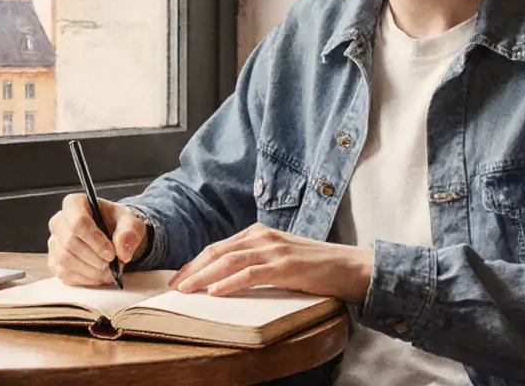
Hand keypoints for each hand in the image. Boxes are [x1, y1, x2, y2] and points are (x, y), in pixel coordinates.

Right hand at [47, 194, 147, 285]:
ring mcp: (54, 242)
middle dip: (94, 259)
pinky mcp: (54, 261)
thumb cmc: (118, 224)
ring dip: (90, 271)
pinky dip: (84, 279)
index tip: (111, 253)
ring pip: (65, 260)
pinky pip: (64, 273)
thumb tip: (123, 252)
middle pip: (70, 243)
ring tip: (108, 272)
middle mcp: (59, 221)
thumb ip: (129, 233)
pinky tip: (98, 275)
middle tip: (112, 265)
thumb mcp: (131, 223)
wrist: (113, 236)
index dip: (95, 241)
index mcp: (75, 203)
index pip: (78, 222)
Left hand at [168, 223, 373, 300]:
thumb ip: (256, 262)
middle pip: (217, 251)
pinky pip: (250, 273)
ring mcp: (273, 249)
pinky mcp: (285, 265)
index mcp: (258, 233)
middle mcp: (262, 236)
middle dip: (192, 269)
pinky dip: (229, 282)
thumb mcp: (279, 258)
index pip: (218, 247)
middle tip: (174, 286)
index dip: (195, 263)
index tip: (179, 278)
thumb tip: (225, 279)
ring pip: (229, 261)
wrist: (349, 266)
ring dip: (204, 276)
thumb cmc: (314, 266)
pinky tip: (215, 291)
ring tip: (187, 290)